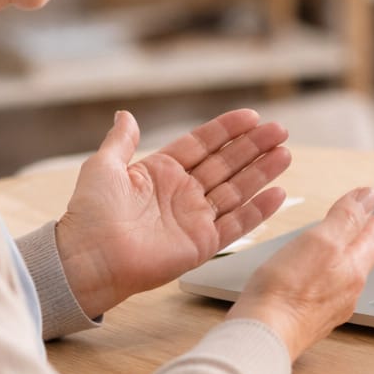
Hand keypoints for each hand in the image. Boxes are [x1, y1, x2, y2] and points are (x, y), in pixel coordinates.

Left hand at [55, 109, 290, 315]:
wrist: (89, 258)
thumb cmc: (90, 213)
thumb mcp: (103, 166)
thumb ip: (121, 141)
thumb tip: (125, 115)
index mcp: (161, 172)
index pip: (202, 144)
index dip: (227, 130)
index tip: (252, 116)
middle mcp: (182, 193)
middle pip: (227, 164)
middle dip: (253, 147)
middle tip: (279, 131)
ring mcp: (194, 218)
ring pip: (237, 190)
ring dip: (262, 172)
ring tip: (285, 154)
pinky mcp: (202, 244)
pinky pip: (237, 224)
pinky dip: (258, 210)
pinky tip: (278, 193)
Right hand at [228, 187, 373, 360]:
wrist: (263, 336)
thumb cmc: (288, 290)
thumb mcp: (320, 240)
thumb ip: (346, 218)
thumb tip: (368, 196)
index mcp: (354, 269)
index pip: (369, 238)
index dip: (370, 219)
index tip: (372, 208)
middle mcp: (347, 292)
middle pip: (361, 259)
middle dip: (362, 240)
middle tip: (363, 226)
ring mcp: (329, 310)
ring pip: (345, 277)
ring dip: (346, 259)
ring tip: (342, 249)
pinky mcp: (310, 321)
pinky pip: (327, 294)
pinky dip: (327, 278)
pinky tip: (316, 280)